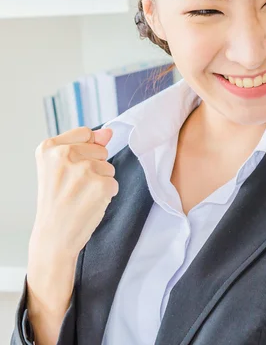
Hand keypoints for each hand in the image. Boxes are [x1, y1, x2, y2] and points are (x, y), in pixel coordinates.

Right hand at [26, 127, 116, 344]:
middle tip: (74, 187)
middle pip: (100, 150)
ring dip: (101, 181)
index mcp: (49, 148)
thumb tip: (109, 132)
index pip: (86, 134)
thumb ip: (85, 145)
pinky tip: (89, 204)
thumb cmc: (57, 202)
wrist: (53, 237)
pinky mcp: (101, 185)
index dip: (85, 151)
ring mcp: (84, 171)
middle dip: (94, 166)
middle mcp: (64, 156)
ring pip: (109, 166)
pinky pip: (114, 182)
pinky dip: (107, 194)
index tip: (71, 168)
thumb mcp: (60, 168)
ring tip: (81, 196)